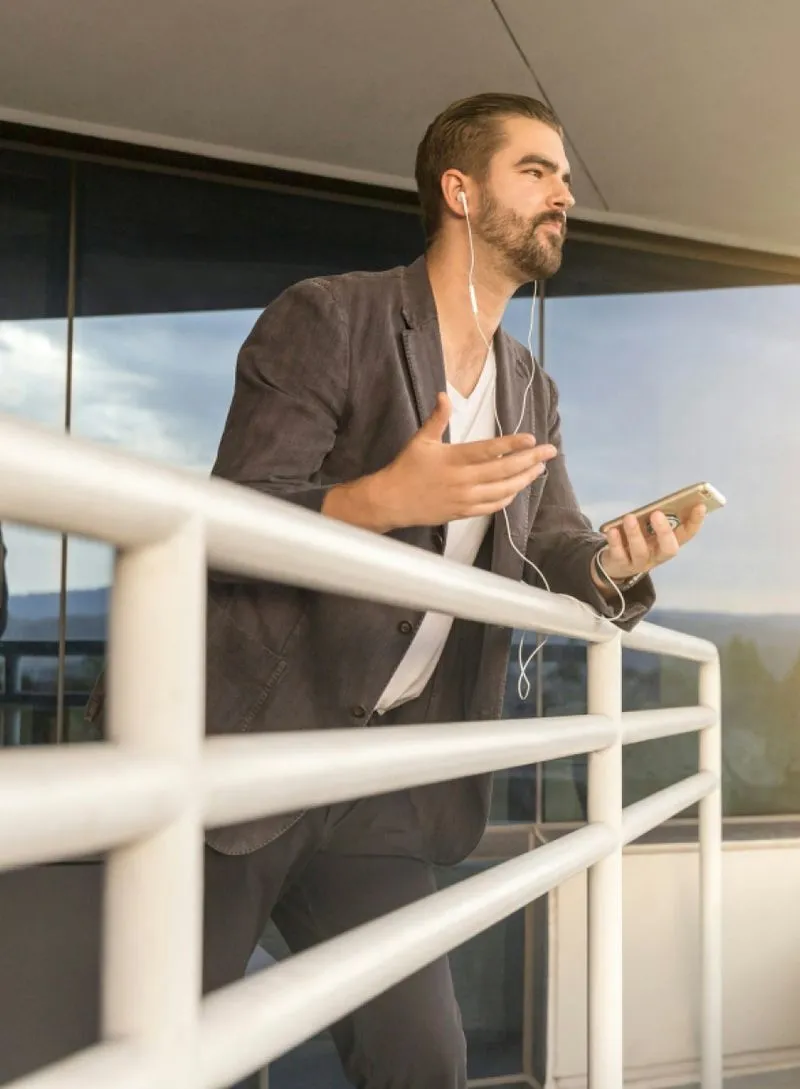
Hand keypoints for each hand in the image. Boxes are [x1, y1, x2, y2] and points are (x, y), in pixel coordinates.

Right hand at [373, 393, 556, 530]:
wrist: (391, 501)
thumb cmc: (406, 468)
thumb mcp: (420, 440)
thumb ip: (437, 418)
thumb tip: (444, 395)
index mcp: (454, 458)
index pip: (489, 451)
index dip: (512, 445)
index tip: (532, 439)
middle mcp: (463, 480)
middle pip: (504, 471)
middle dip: (530, 461)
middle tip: (550, 452)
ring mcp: (464, 498)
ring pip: (502, 491)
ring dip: (524, 480)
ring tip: (539, 469)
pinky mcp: (463, 512)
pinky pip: (491, 507)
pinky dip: (507, 498)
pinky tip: (516, 490)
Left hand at [596, 505, 706, 585]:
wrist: (613, 565)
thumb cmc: (636, 540)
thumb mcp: (647, 530)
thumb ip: (653, 519)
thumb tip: (659, 503)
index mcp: (668, 544)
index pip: (687, 535)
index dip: (695, 522)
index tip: (700, 506)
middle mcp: (657, 555)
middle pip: (668, 549)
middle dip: (664, 531)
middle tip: (657, 513)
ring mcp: (640, 563)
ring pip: (641, 551)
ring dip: (635, 534)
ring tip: (629, 517)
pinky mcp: (621, 565)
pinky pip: (619, 555)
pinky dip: (615, 542)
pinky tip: (612, 530)